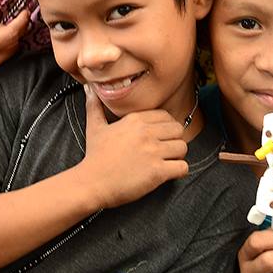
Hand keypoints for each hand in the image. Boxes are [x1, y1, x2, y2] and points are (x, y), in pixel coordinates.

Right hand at [80, 87, 189, 208]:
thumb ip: (95, 107)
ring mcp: (153, 152)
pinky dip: (179, 171)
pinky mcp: (157, 171)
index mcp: (135, 120)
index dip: (166, 127)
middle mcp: (146, 133)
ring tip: (166, 162)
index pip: (166, 116)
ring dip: (177, 156)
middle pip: (178, 129)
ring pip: (183, 147)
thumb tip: (90, 90)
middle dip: (174, 140)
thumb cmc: (94, 158)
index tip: (160, 137)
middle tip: (165, 150)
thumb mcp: (94, 128)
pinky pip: (182, 167)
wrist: (91, 183)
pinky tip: (168, 173)